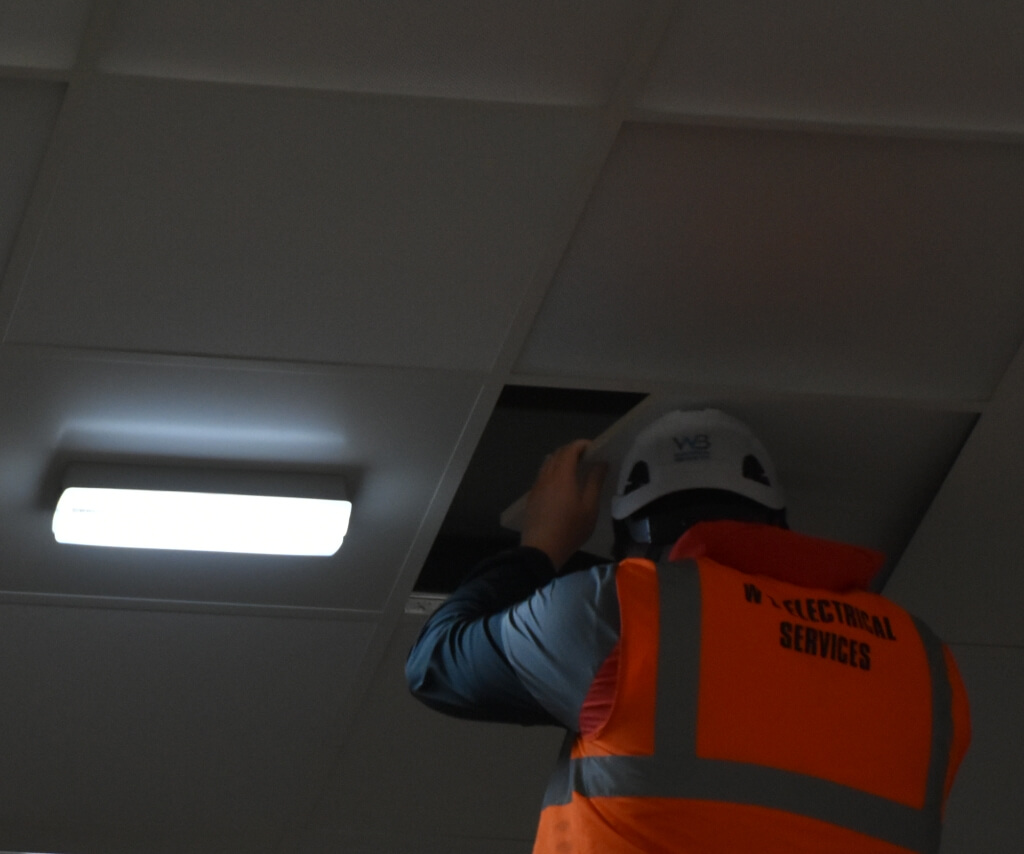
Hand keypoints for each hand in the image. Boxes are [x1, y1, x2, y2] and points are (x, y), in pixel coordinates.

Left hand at [520, 439, 606, 570]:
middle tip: (586, 457)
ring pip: (547, 464)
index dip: (581, 445)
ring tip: (574, 469)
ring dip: (560, 460)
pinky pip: (542, 476)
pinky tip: (560, 485)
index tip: (593, 448)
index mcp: (562, 475)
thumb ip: (595, 482)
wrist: (541, 549)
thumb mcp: (590, 507)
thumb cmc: (570, 528)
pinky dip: (552, 472)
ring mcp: (537, 486)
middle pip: (557, 454)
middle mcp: (547, 476)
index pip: (570, 450)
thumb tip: (601, 463)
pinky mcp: (532, 497)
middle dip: (571, 451)